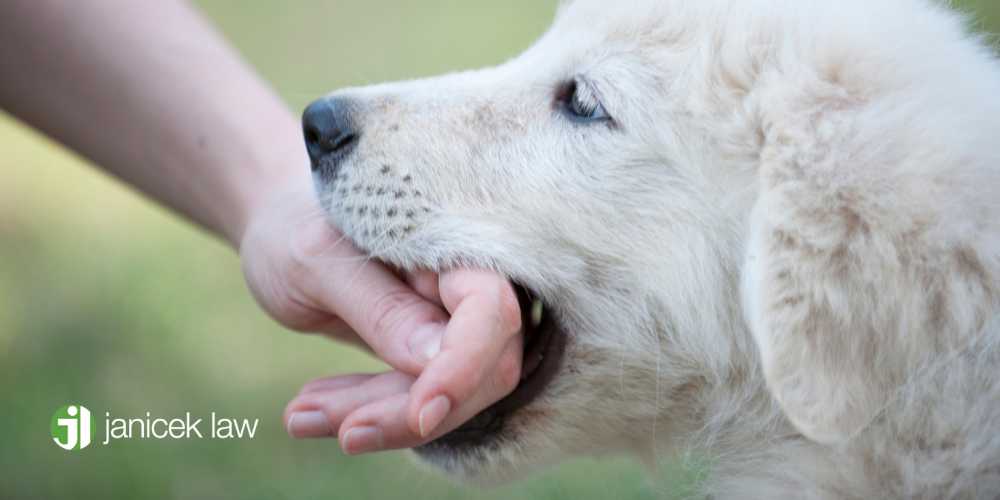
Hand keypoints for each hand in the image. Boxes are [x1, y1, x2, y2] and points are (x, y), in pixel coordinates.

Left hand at [240, 183, 523, 452]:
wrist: (281, 227)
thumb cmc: (295, 228)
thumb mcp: (318, 262)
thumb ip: (381, 308)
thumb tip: (436, 363)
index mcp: (453, 243)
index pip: (490, 310)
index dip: (464, 367)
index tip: (420, 414)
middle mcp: (467, 282)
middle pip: (479, 367)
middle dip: (406, 407)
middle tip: (320, 423)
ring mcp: (454, 320)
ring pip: (448, 394)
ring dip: (377, 416)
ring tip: (298, 416)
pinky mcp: (431, 352)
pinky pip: (416, 396)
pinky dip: (366, 411)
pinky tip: (308, 411)